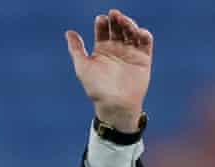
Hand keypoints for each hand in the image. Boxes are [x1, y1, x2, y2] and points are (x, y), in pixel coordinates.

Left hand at [65, 9, 152, 131]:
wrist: (115, 105)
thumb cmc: (96, 89)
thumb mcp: (83, 67)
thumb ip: (76, 49)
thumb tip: (68, 32)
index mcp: (102, 50)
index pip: (103, 30)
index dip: (102, 23)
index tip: (100, 19)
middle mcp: (117, 49)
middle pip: (118, 28)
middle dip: (116, 20)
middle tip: (114, 14)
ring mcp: (130, 53)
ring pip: (132, 32)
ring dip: (129, 24)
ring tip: (124, 21)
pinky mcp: (143, 59)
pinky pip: (146, 43)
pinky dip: (144, 34)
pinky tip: (138, 31)